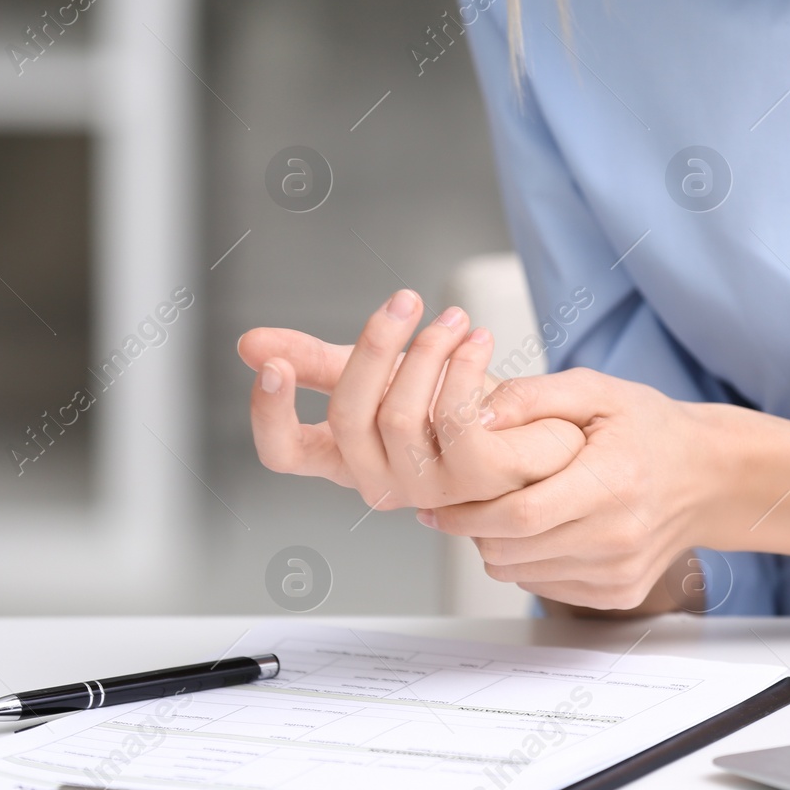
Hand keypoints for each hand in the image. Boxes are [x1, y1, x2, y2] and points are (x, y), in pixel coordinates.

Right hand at [238, 289, 585, 509]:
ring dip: (430, 350)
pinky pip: (453, 419)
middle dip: (375, 346)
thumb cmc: (458, 404)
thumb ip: (317, 360)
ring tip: (454, 319)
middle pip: (347, 417)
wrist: (541, 428)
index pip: (283, 453)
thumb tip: (248, 344)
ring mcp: (427, 491)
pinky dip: (464, 366)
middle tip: (405, 299)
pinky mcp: (476, 482)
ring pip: (400, 415)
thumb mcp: (382, 372)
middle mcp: (380, 482)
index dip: (269, 413)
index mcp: (348, 456)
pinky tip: (477, 340)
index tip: (271, 362)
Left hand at [421, 368, 735, 609]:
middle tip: (455, 505)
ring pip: (521, 574)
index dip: (469, 512)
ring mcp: (620, 572)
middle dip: (472, 530)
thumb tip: (474, 416)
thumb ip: (532, 396)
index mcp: (614, 481)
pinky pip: (546, 586)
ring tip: (498, 511)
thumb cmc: (651, 430)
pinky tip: (535, 530)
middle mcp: (619, 535)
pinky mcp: (619, 593)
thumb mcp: (596, 390)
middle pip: (514, 550)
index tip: (440, 504)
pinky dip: (527, 562)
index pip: (521, 514)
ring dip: (496, 546)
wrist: (708, 476)